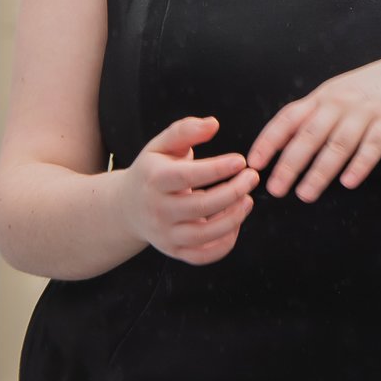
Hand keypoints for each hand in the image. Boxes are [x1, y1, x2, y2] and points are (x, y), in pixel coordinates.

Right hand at [114, 114, 257, 264]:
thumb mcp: (162, 145)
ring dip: (234, 219)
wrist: (127, 207)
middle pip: (200, 206)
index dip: (217, 169)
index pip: (187, 176)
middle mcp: (157, 210)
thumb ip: (186, 130)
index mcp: (154, 180)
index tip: (241, 161)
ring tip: (248, 200)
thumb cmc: (153, 170)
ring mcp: (164, 235)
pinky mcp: (173, 251)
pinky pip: (202, 256)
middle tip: (252, 177)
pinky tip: (235, 223)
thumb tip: (213, 124)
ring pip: (203, 236)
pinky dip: (224, 244)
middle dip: (233, 192)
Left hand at [247, 52, 380, 201]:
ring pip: (339, 143)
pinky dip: (360, 163)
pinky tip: (349, 181)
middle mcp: (340, 102)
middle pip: (311, 134)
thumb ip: (308, 118)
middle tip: (276, 189)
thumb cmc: (365, 92)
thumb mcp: (335, 96)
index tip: (254, 164)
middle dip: (290, 163)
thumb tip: (274, 149)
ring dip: (321, 170)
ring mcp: (366, 111)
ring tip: (306, 194)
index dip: (269, 140)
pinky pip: (373, 144)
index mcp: (322, 98)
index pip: (289, 118)